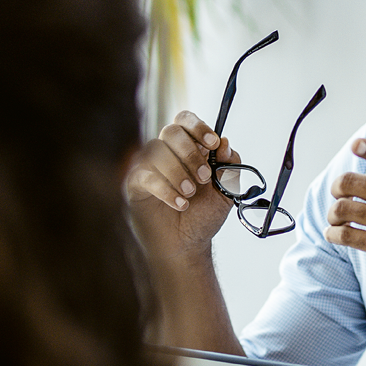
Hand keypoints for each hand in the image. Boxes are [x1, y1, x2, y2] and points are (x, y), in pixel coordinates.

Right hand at [126, 110, 240, 258]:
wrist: (187, 244)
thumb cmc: (202, 216)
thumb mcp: (226, 192)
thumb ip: (230, 168)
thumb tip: (225, 145)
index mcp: (188, 148)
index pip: (186, 121)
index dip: (199, 127)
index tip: (212, 143)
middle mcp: (167, 153)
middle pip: (171, 131)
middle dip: (190, 153)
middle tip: (203, 177)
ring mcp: (149, 166)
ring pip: (156, 150)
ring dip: (178, 172)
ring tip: (190, 194)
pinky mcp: (135, 184)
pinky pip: (145, 175)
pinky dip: (165, 189)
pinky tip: (180, 204)